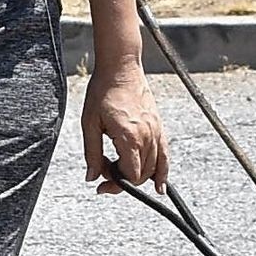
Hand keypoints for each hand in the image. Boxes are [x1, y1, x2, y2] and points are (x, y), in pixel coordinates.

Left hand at [82, 61, 168, 194]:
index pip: (130, 175)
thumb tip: (92, 178)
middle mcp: (147, 136)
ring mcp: (156, 131)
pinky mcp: (159, 126)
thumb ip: (92, 153)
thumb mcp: (90, 123)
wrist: (121, 67)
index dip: (116, 184)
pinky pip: (165, 155)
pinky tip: (160, 187)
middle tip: (104, 171)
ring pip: (153, 167)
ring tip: (118, 169)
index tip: (101, 183)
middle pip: (141, 174)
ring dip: (137, 176)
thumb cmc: (102, 92)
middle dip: (123, 180)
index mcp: (129, 137)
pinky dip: (163, 172)